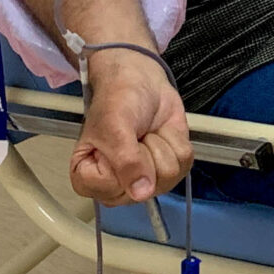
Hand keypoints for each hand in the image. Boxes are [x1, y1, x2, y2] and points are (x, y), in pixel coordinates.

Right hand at [70, 49, 191, 204]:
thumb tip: (141, 194)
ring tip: (144, 132)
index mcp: (88, 180)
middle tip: (132, 134)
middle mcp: (118, 188)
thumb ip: (125, 161)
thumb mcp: (114, 127)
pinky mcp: (171, 169)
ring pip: (168, 174)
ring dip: (160, 144)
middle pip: (144, 189)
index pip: (110, 190)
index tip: (113, 140)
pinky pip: (184, 162)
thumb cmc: (117, 99)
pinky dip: (174, 140)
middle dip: (144, 153)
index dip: (120, 164)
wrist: (140, 80)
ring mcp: (146, 182)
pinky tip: (159, 132)